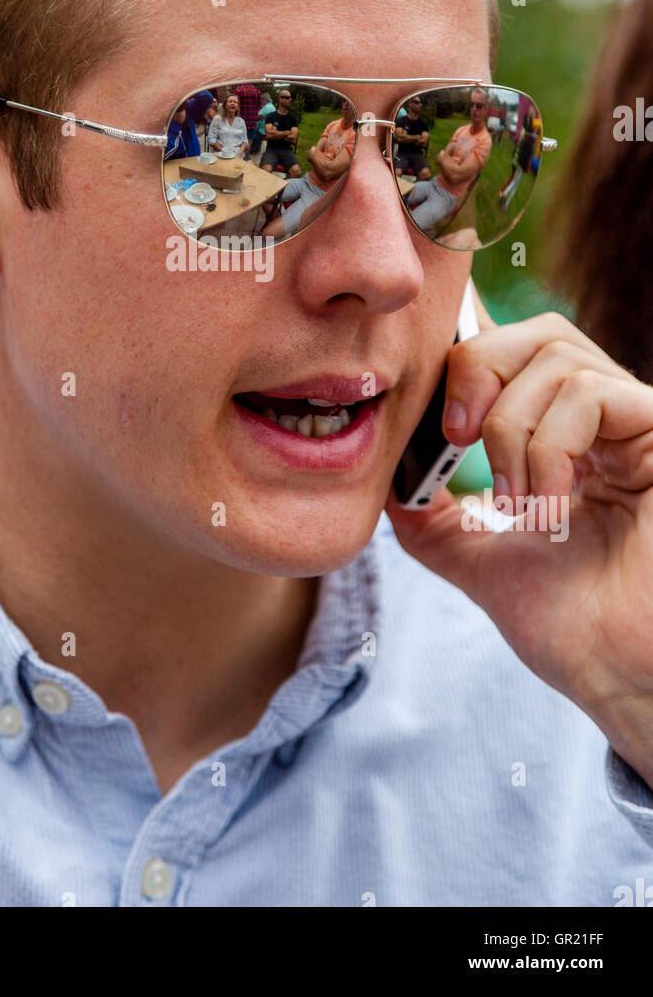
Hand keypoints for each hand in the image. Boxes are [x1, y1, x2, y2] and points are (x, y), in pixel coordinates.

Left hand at [386, 287, 652, 788]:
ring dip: (511, 430)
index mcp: (573, 440)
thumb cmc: (574, 629)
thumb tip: (384, 479)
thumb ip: (435, 517)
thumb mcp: (481, 561)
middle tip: (455, 436)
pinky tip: (550, 505)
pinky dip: (549, 447)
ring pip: (556, 359)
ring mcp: (640, 426)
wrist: (621, 679)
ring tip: (516, 501)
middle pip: (538, 333)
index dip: (467, 359)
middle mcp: (611, 423)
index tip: (434, 420)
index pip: (517, 353)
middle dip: (477, 370)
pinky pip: (592, 395)